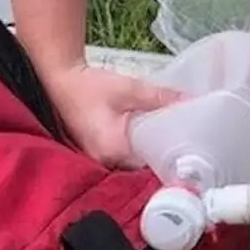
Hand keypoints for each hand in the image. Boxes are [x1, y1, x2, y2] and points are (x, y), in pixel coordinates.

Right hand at [42, 63, 182, 168]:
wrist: (61, 81)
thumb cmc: (89, 86)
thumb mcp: (129, 89)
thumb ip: (160, 98)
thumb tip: (188, 102)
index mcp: (114, 150)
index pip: (152, 164)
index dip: (171, 157)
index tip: (189, 151)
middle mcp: (105, 162)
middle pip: (143, 167)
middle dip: (161, 155)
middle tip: (183, 143)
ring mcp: (98, 161)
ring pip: (133, 164)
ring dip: (147, 153)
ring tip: (167, 140)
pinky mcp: (97, 155)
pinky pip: (122, 159)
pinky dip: (134, 150)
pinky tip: (144, 138)